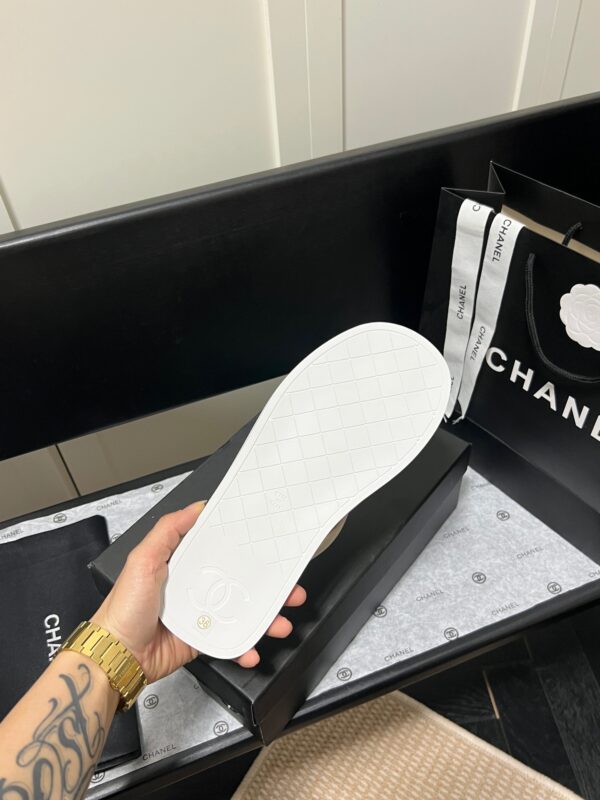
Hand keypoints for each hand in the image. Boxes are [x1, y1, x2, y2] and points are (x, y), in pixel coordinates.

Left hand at [91, 502, 305, 682]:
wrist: (117, 656)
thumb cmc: (124, 608)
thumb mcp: (143, 559)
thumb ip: (168, 531)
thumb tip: (196, 508)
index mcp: (182, 564)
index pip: (220, 551)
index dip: (245, 549)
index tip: (267, 546)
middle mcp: (193, 588)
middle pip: (239, 583)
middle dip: (268, 586)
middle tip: (289, 587)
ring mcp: (199, 615)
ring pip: (240, 613)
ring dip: (265, 618)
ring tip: (281, 622)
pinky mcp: (200, 640)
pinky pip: (229, 641)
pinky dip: (244, 647)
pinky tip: (254, 648)